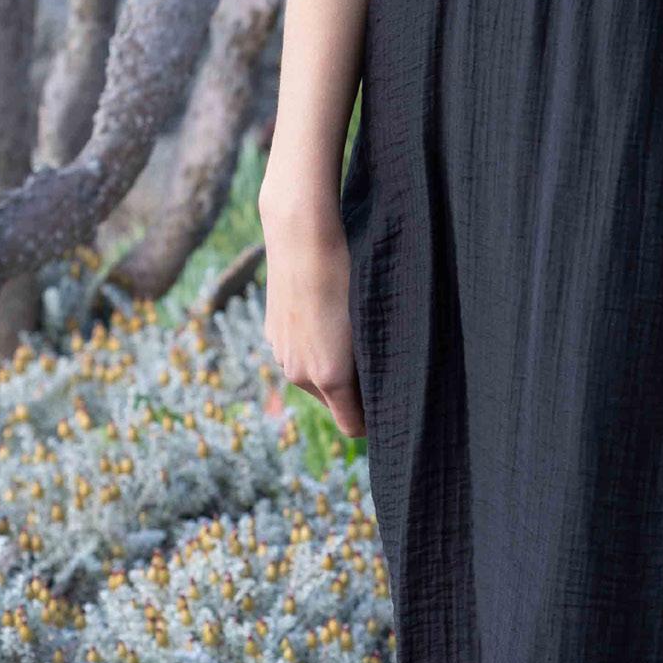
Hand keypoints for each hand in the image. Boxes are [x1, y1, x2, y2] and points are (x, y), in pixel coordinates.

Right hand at [261, 201, 364, 440]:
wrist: (302, 238)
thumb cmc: (349, 278)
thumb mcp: (371, 325)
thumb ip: (374, 365)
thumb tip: (381, 388)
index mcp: (328, 377)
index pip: (352, 424)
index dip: (372, 419)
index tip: (390, 404)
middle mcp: (299, 373)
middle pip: (333, 401)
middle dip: (353, 390)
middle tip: (378, 360)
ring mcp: (281, 353)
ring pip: (313, 376)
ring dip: (331, 366)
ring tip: (350, 332)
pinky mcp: (272, 333)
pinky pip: (298, 353)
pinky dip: (313, 345)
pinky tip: (325, 316)